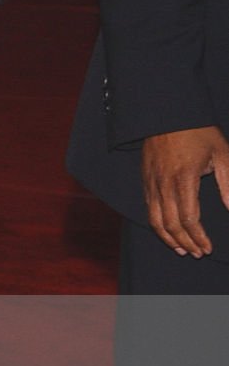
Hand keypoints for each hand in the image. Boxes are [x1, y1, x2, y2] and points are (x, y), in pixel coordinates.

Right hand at [141, 126, 228, 256]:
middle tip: (199, 253)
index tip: (208, 248)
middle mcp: (164, 183)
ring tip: (182, 249)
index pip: (189, 218)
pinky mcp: (145, 179)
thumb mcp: (222, 153)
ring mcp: (151, 182)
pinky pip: (149, 209)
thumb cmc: (198, 131)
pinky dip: (157, 226)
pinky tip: (168, 232)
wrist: (167, 112)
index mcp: (184, 178)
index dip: (198, 237)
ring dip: (169, 239)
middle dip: (186, 243)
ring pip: (155, 220)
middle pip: (171, 224)